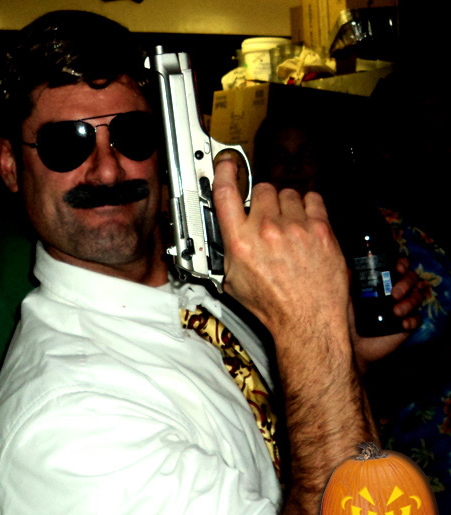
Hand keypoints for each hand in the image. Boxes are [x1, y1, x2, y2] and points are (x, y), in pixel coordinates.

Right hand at [213, 155, 349, 340]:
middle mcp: (266, 229)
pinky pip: (313, 199)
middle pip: (262, 190)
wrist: (307, 320)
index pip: (226, 193)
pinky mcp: (320, 229)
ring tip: (290, 227)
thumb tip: (229, 241)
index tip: (228, 163)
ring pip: (288, 193)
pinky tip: (306, 223)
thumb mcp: (234, 283)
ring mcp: (295, 227)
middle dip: (263, 201)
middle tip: (268, 219)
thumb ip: (230, 254)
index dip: (225, 171)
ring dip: (287, 205)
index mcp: (240, 242)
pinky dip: (309, 207)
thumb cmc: (273, 306)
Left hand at [350, 257, 424, 370]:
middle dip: (406, 283)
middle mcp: (393, 293)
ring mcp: (402, 308)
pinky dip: (413, 320)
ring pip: (417, 296)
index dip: (402, 264)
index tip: (397, 268)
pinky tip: (403, 324)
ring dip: (410, 302)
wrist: (349, 346)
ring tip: (396, 312)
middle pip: (412, 278)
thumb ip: (347, 284)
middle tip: (394, 294)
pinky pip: (418, 319)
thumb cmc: (344, 320)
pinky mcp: (406, 326)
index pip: (398, 267)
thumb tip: (347, 268)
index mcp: (381, 283)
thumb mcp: (345, 300)